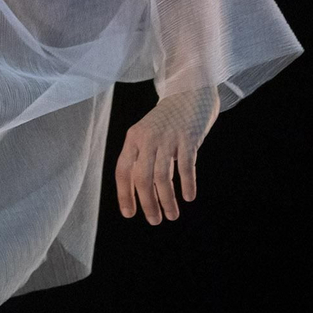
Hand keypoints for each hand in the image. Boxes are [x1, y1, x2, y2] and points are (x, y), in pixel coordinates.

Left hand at [115, 85, 218, 224]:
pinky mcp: (187, 138)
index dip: (124, 194)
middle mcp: (147, 138)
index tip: (129, 214)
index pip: (123, 171)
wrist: (190, 92)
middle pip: (142, 178)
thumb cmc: (167, 120)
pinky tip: (188, 197)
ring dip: (167, 200)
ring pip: (162, 177)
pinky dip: (187, 184)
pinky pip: (185, 166)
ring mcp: (167, 138)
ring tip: (172, 215)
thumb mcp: (147, 134)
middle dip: (147, 203)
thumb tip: (141, 193)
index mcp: (133, 139)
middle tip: (155, 220)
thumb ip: (142, 158)